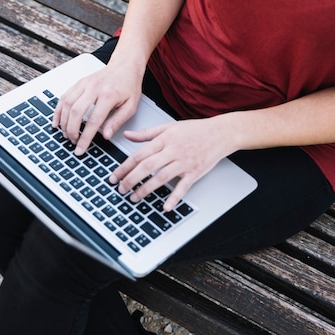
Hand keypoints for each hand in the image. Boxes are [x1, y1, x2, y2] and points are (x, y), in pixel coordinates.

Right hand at [53, 62, 142, 154]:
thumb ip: (117, 121)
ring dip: (64, 122)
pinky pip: (64, 96)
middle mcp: (94, 88)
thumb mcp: (131, 106)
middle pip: (76, 112)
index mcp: (108, 95)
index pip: (93, 121)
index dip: (85, 137)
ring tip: (66, 134)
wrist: (125, 65)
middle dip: (71, 130)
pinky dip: (58, 110)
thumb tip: (105, 136)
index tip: (80, 149)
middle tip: (73, 142)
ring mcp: (84, 84)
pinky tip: (57, 121)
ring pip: (67, 104)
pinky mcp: (79, 83)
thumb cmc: (129, 85)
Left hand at [109, 118, 235, 210]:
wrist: (220, 133)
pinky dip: (174, 198)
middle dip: (131, 179)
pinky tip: (165, 206)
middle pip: (147, 166)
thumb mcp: (168, 127)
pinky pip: (183, 187)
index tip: (114, 176)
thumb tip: (127, 135)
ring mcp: (184, 162)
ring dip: (146, 189)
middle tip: (120, 189)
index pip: (139, 154)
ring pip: (161, 177)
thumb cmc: (195, 130)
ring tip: (134, 198)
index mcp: (164, 140)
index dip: (124, 167)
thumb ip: (146, 133)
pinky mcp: (195, 172)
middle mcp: (173, 151)